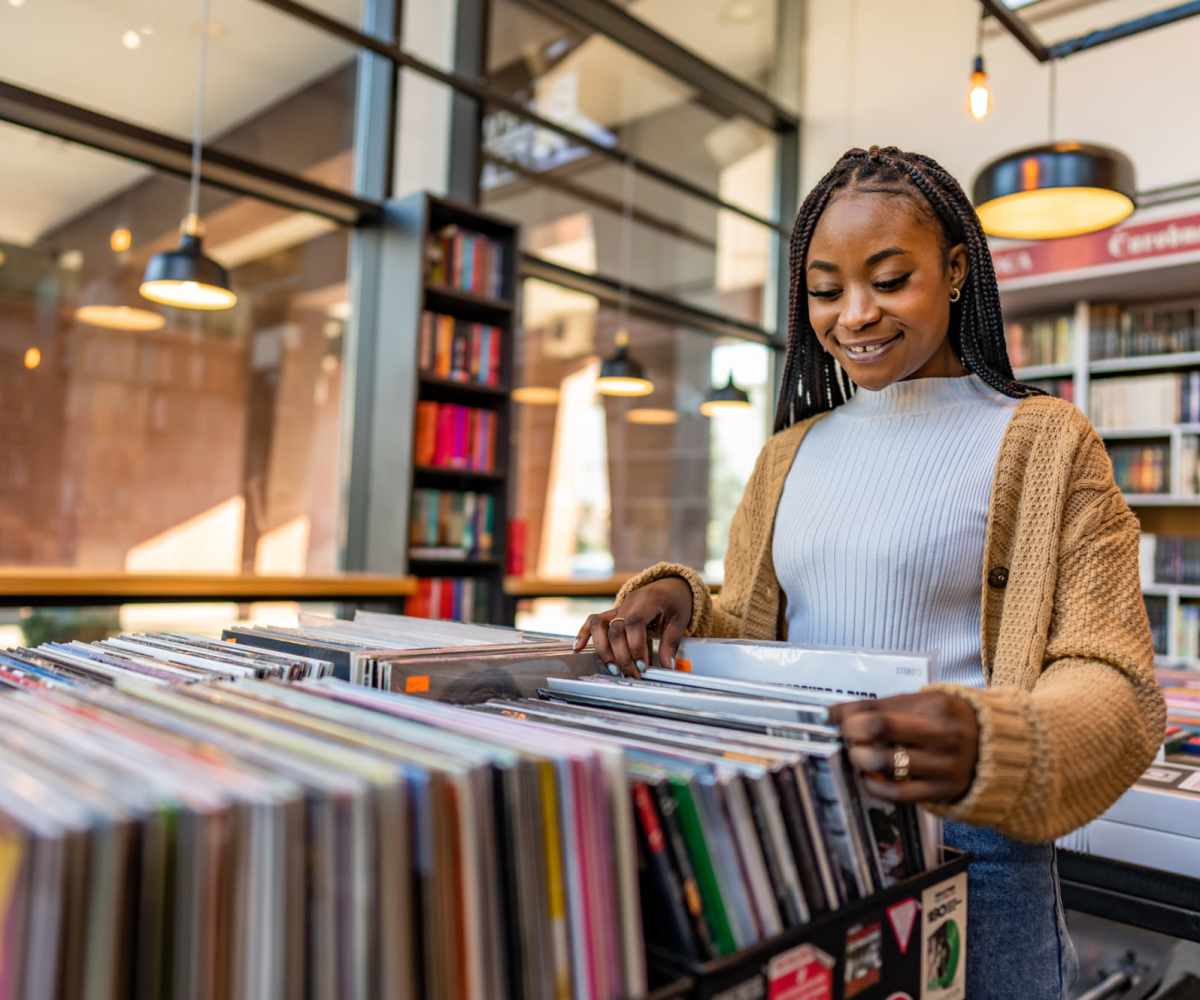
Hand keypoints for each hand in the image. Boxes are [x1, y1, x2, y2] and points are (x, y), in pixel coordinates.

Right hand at [573, 577, 692, 675]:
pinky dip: (583, 634)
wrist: (668, 586)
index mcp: (647, 601)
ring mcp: (617, 608)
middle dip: (621, 655)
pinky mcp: (611, 613)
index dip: (636, 647)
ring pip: (599, 625)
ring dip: (603, 649)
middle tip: (633, 673)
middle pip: (615, 629)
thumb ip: (671, 642)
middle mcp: (628, 604)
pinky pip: (592, 621)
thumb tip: (668, 666)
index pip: (633, 624)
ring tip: (612, 668)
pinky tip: (578, 648)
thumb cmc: (674, 602)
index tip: (643, 666)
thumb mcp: (679, 619)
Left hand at [829, 691, 979, 803]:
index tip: (832, 718)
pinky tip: (870, 777)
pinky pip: (899, 793)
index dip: (848, 715)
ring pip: (886, 762)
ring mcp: (946, 765)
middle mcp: (944, 734)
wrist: (994, 750)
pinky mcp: (944, 792)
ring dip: (861, 758)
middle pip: (881, 729)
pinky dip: (875, 786)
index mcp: (938, 705)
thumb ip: (881, 707)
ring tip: (858, 755)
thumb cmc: (946, 722)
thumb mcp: (923, 704)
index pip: (879, 708)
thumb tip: (833, 713)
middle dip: (853, 734)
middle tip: (847, 737)